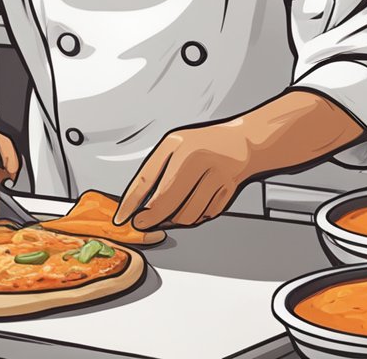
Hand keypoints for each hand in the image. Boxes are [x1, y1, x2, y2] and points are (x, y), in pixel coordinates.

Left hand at [113, 122, 253, 230]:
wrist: (243, 142)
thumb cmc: (203, 144)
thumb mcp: (174, 145)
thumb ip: (155, 170)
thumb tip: (139, 202)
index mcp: (178, 146)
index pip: (147, 180)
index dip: (131, 202)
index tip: (123, 217)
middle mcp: (197, 159)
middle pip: (166, 202)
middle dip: (151, 218)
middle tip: (143, 223)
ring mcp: (215, 176)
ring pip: (186, 214)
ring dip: (175, 219)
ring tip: (171, 212)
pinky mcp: (228, 191)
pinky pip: (205, 215)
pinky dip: (196, 216)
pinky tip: (194, 204)